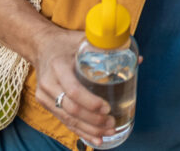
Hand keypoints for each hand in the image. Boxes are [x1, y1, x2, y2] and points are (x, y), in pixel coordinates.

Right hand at [32, 27, 114, 146]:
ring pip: (66, 118)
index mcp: (58, 65)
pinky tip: (93, 138)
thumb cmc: (66, 42)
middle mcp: (48, 82)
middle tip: (111, 123)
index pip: (73, 90)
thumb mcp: (84, 40)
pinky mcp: (45, 103)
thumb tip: (138, 60)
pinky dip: (79, 131)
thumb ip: (108, 49)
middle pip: (71, 108)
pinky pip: (63, 120)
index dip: (90, 102)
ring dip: (88, 129)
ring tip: (106, 133)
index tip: (106, 108)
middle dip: (92, 120)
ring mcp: (44, 95)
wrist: (41, 45)